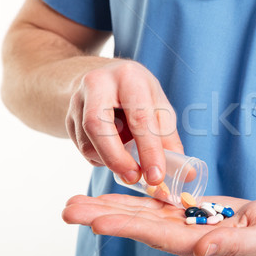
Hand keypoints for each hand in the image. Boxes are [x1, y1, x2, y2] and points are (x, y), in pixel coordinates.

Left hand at [62, 194, 255, 255]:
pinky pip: (154, 205)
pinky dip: (130, 200)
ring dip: (108, 208)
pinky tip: (109, 196)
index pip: (158, 236)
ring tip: (75, 204)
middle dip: (104, 217)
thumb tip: (200, 250)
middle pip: (138, 226)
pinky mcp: (186, 211)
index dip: (128, 228)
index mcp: (199, 245)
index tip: (98, 223)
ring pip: (140, 215)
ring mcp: (183, 224)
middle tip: (68, 210)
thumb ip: (234, 245)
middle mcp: (183, 237)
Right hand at [65, 60, 182, 184]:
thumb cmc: (138, 95)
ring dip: (109, 160)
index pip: (138, 117)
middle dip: (117, 158)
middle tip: (134, 178)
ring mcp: (77, 100)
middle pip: (98, 126)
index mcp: (129, 77)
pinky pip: (82, 147)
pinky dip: (100, 158)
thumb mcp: (158, 107)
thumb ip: (169, 139)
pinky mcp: (67, 117)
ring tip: (127, 162)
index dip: (149, 150)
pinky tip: (112, 152)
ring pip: (87, 141)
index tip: (156, 176)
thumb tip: (188, 175)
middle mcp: (98, 83)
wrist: (103, 79)